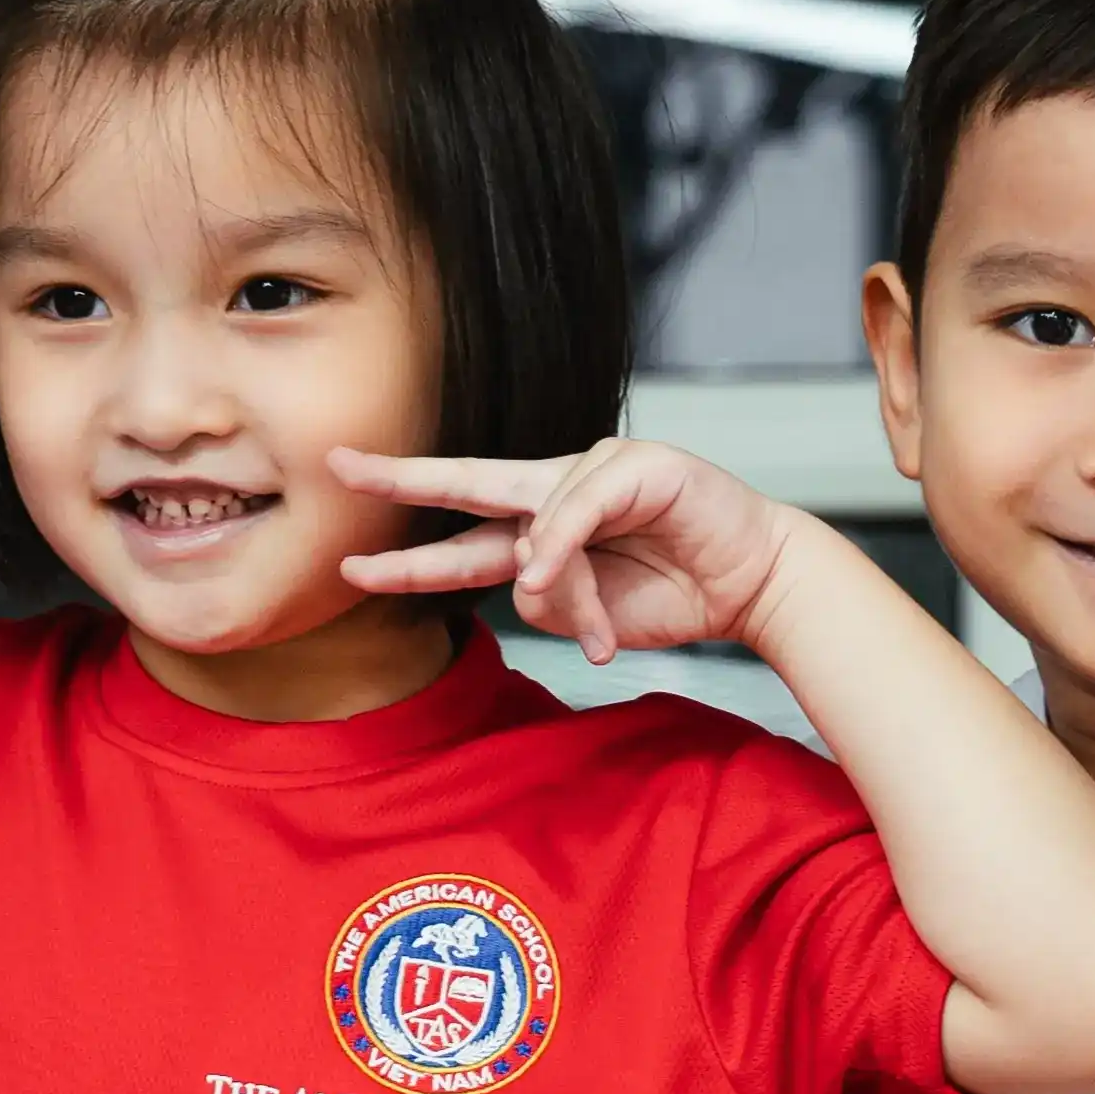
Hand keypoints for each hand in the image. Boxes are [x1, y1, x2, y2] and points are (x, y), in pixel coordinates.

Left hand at [326, 440, 804, 663]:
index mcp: (539, 530)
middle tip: (342, 465)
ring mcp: (594, 471)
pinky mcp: (636, 464)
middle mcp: (555, 493)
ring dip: (560, 587)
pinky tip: (558, 570)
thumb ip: (550, 600)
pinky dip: (564, 545)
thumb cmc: (673, 595)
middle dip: (402, 478)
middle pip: (466, 483)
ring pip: (534, 523)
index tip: (344, 556)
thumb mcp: (593, 618)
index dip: (404, 547)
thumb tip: (528, 580)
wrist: (752, 584)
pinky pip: (577, 505)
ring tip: (599, 629)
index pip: (458, 536)